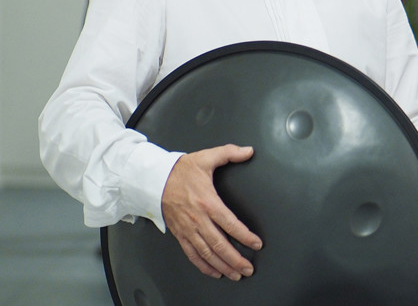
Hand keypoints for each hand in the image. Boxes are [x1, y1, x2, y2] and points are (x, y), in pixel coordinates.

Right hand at [161, 144, 261, 279]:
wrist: (154, 179)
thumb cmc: (181, 170)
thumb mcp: (207, 157)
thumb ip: (229, 153)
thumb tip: (248, 151)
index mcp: (207, 202)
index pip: (229, 224)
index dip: (244, 236)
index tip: (256, 244)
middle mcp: (198, 219)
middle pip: (219, 245)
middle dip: (235, 259)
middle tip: (248, 268)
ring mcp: (188, 229)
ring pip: (206, 253)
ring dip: (222, 266)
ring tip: (236, 274)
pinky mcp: (180, 234)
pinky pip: (192, 254)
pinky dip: (204, 266)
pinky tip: (214, 272)